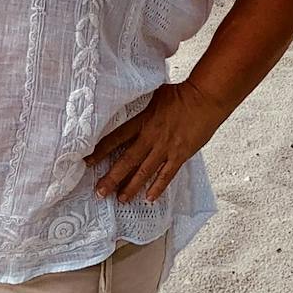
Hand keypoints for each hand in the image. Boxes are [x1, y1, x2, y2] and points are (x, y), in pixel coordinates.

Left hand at [84, 79, 227, 204]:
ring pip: (144, 172)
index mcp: (142, 121)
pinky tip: (149, 198)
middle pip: (127, 160)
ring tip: (120, 199)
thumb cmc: (182, 93)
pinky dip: (158, 187)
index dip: (100, 151)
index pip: (116, 138)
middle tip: (99, 192)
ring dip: (131, 187)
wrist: (206, 98)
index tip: (87, 162)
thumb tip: (128, 100)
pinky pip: (167, 175)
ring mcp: (166, 148)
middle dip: (112, 178)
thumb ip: (142, 105)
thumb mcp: (155, 94)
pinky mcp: (180, 155)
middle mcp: (151, 137)